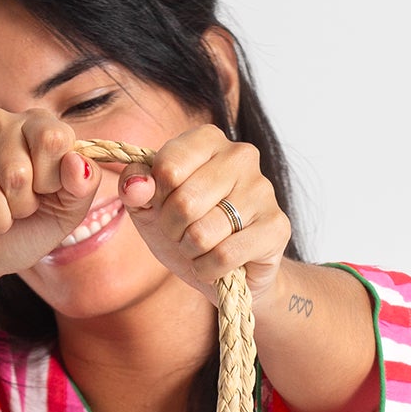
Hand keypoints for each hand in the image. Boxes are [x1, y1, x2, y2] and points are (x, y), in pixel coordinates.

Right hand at [0, 108, 100, 288]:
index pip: (53, 139)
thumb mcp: (64, 213)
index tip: (45, 193)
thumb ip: (82, 187)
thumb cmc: (24, 229)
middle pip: (18, 172)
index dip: (51, 181)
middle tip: (16, 210)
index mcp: (38, 125)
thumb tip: (78, 163)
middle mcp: (0, 122)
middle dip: (21, 208)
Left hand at [115, 125, 291, 301]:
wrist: (225, 271)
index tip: (165, 206)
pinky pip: (224, 255)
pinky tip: (216, 265)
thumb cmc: (186, 229)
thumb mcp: (148, 206)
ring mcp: (263, 190)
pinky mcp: (276, 226)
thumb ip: (134, 187)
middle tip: (183, 234)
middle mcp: (240, 156)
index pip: (167, 168)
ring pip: (203, 233)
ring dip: (192, 252)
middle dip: (173, 230)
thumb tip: (136, 186)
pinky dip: (209, 269)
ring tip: (202, 248)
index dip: (157, 199)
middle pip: (184, 202)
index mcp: (207, 140)